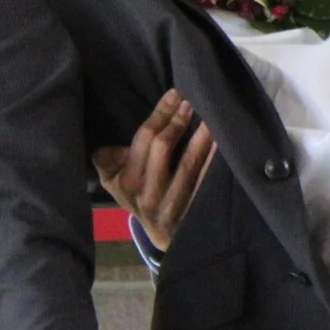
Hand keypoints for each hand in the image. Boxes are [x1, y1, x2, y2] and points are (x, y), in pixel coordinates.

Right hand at [91, 90, 214, 252]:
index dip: (160, 113)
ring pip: (186, 164)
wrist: (164, 237)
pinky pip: (204, 182)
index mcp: (125, 182)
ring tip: (210, 114)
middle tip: (192, 99)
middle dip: (178, 120)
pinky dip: (214, 161)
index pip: (142, 139)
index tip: (175, 93)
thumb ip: (109, 162)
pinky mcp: (192, 213)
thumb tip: (107, 145)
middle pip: (161, 147)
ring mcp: (170, 205)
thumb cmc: (140, 198)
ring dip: (200, 136)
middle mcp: (145, 193)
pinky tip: (222, 143)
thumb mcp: (115, 184)